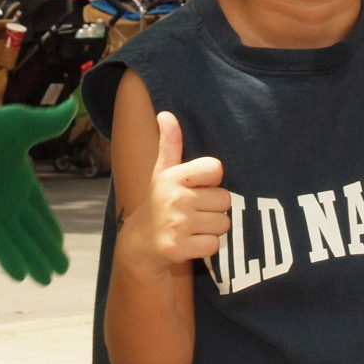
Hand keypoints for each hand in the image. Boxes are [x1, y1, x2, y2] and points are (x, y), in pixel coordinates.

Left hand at [0, 101, 76, 283]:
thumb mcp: (23, 124)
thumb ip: (49, 123)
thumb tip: (73, 105)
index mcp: (20, 179)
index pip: (40, 211)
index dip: (50, 229)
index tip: (60, 245)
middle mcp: (8, 198)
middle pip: (32, 231)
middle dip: (46, 251)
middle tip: (61, 271)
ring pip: (18, 241)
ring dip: (32, 261)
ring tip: (45, 282)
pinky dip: (9, 258)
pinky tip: (20, 276)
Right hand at [115, 113, 230, 274]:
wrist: (139, 245)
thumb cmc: (158, 204)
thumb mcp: (162, 173)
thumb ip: (170, 143)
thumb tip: (166, 114)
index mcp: (174, 177)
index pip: (216, 168)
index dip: (210, 181)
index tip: (195, 188)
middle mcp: (176, 198)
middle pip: (225, 199)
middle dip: (214, 208)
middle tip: (194, 212)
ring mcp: (177, 225)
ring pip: (223, 223)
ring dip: (212, 228)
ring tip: (192, 227)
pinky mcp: (179, 248)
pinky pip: (215, 244)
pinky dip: (206, 246)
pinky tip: (190, 242)